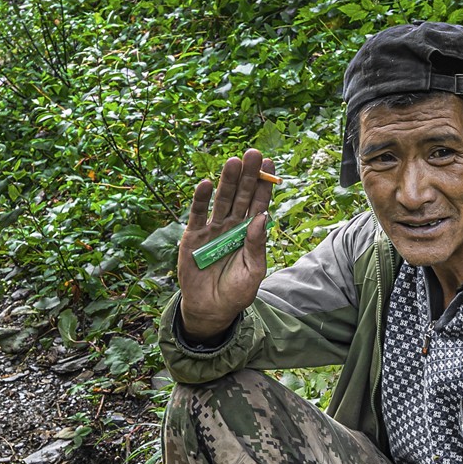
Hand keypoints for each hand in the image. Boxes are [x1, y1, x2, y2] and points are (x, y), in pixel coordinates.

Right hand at [176, 149, 273, 340]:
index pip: (258, 203)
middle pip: (241, 196)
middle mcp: (232, 226)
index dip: (264, 184)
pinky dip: (201, 199)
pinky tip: (207, 184)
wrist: (211, 309)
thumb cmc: (236, 291)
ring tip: (233, 162)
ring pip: (221, 201)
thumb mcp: (253, 272)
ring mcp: (212, 229)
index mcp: (249, 233)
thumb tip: (262, 216)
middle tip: (252, 154)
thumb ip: (257, 245)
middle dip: (247, 175)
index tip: (269, 164)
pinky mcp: (193, 237)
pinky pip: (197, 215)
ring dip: (227, 182)